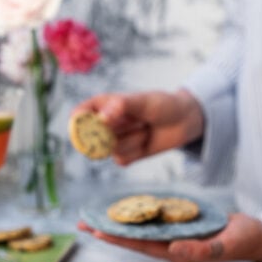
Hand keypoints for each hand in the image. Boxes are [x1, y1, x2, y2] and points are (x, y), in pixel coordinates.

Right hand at [72, 89, 203, 164]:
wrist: (183, 121)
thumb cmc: (162, 105)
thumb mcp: (144, 101)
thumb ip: (121, 107)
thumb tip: (101, 118)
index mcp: (103, 105)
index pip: (81, 113)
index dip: (78, 121)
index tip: (84, 126)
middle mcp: (105, 124)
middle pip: (93, 136)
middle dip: (115, 131)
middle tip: (137, 122)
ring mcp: (113, 141)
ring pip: (110, 149)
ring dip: (132, 140)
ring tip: (145, 128)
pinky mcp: (124, 155)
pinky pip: (121, 159)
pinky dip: (136, 152)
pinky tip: (146, 141)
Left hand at [78, 213, 261, 261]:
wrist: (254, 234)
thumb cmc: (242, 241)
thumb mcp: (224, 245)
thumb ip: (200, 251)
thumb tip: (173, 252)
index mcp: (176, 253)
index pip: (139, 246)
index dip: (116, 239)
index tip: (94, 232)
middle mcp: (170, 245)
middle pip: (133, 238)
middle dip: (108, 231)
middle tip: (82, 224)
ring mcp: (174, 235)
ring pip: (140, 228)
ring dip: (118, 222)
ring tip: (96, 217)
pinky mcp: (179, 225)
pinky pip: (154, 219)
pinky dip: (138, 214)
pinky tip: (127, 209)